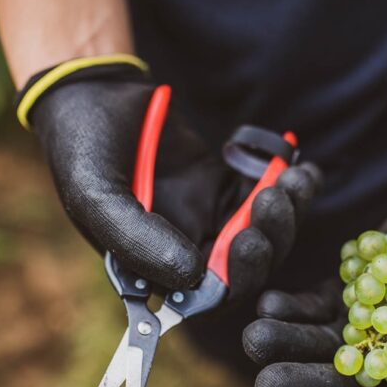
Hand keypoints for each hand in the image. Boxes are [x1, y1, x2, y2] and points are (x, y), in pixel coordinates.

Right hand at [27, 73, 317, 307]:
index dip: (236, 281)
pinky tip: (303, 170)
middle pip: (242, 269)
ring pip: (260, 235)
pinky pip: (264, 197)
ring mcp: (205, 215)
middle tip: (273, 202)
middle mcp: (181, 249)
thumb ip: (137, 239)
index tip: (248, 243)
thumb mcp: (95, 194)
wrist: (93, 89)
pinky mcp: (223, 183)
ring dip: (285, 215)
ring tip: (292, 181)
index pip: (203, 297)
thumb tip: (193, 276)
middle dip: (268, 242)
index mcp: (148, 266)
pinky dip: (290, 189)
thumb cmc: (82, 146)